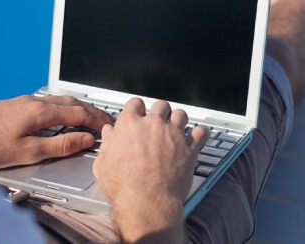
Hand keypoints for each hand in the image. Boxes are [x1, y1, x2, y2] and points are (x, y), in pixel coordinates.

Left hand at [0, 95, 112, 168]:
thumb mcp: (28, 153)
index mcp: (39, 112)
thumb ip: (59, 145)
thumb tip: (84, 139)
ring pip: (59, 99)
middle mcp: (33, 101)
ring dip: (78, 107)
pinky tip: (60, 114)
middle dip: (91, 110)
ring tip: (88, 116)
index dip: (97, 120)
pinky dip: (63, 107)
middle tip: (105, 120)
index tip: (108, 127)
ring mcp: (23, 100)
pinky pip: (47, 101)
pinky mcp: (15, 104)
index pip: (78, 113)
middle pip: (72, 102)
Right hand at [93, 98, 208, 242]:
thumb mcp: (103, 164)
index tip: (139, 112)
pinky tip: (199, 134)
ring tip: (177, 126)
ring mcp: (173, 134)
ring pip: (180, 114)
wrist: (146, 201)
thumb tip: (109, 133)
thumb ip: (107, 143)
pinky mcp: (189, 147)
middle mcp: (153, 124)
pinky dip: (201, 132)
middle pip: (160, 105)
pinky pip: (201, 132)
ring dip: (178, 119)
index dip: (137, 108)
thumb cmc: (124, 186)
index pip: (135, 104)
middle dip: (160, 111)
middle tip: (159, 120)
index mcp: (130, 124)